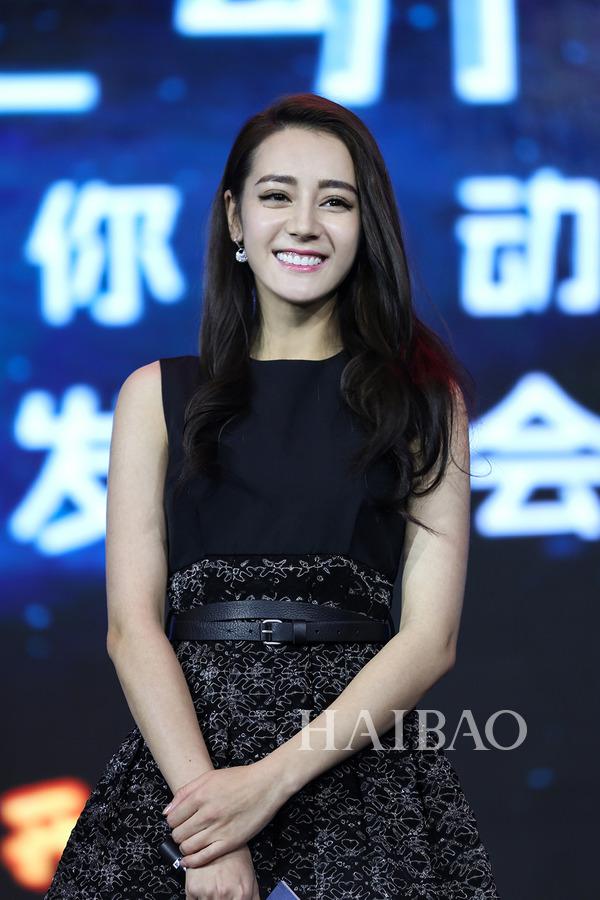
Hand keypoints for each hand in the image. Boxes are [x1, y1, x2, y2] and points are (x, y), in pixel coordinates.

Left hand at [165, 758, 288, 867]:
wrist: (266, 784)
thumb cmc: (239, 778)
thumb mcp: (209, 777)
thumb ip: (185, 792)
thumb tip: (167, 812)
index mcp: (200, 795)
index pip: (173, 819)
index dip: (173, 822)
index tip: (179, 822)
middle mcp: (207, 813)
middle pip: (178, 834)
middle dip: (178, 835)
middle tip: (185, 832)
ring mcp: (219, 829)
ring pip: (188, 847)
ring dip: (185, 847)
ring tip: (190, 842)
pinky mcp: (230, 842)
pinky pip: (204, 857)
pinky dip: (192, 861)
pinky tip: (190, 859)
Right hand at [184, 843, 259, 899]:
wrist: (221, 835)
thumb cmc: (235, 856)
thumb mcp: (251, 878)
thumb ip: (253, 898)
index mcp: (241, 895)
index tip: (230, 899)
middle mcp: (223, 895)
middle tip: (220, 890)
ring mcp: (207, 892)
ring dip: (207, 898)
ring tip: (212, 886)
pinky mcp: (192, 888)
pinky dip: (196, 897)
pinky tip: (202, 886)